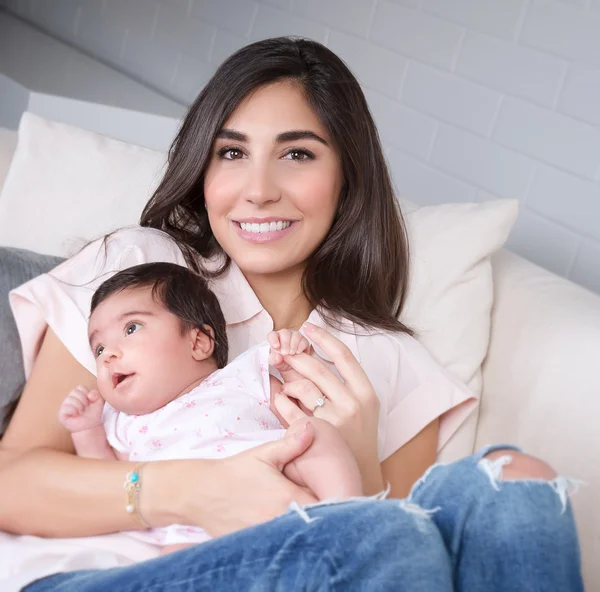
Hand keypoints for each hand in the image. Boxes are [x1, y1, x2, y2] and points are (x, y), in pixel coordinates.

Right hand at [58, 385, 104, 432]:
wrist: (91, 426)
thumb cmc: (93, 413)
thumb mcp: (99, 401)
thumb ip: (97, 394)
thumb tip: (89, 395)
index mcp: (77, 394)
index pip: (79, 387)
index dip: (86, 394)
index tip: (90, 401)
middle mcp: (69, 399)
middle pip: (74, 391)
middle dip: (83, 400)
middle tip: (85, 408)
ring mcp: (64, 406)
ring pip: (70, 399)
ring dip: (79, 406)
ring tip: (81, 412)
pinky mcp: (61, 414)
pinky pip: (66, 408)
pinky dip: (74, 411)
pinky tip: (76, 415)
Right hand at [155, 422, 318, 536]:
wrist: (200, 492)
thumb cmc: (235, 471)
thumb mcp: (264, 454)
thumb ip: (291, 444)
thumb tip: (312, 427)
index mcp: (287, 497)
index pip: (325, 506)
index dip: (334, 503)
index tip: (335, 495)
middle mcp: (279, 520)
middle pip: (313, 524)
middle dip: (322, 517)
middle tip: (328, 509)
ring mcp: (267, 535)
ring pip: (296, 535)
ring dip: (304, 528)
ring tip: (307, 517)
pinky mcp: (255, 544)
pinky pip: (279, 545)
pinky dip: (286, 538)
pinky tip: (287, 528)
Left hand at [267, 329, 310, 374]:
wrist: (293, 367)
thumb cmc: (282, 362)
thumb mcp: (276, 363)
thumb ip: (274, 360)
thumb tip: (277, 356)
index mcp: (275, 339)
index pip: (272, 335)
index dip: (273, 339)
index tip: (276, 346)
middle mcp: (285, 335)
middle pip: (284, 332)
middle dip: (285, 343)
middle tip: (285, 353)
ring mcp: (295, 337)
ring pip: (295, 334)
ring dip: (293, 344)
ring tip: (292, 354)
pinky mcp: (304, 341)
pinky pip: (304, 340)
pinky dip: (301, 346)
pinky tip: (298, 352)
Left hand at [271, 323, 382, 490]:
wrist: (357, 475)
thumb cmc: (356, 436)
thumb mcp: (362, 406)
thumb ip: (342, 383)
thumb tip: (312, 353)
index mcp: (366, 392)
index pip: (344, 355)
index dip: (324, 338)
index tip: (308, 327)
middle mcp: (353, 403)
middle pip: (317, 368)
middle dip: (295, 357)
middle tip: (282, 352)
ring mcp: (335, 420)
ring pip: (302, 387)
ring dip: (288, 381)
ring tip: (284, 382)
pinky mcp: (316, 434)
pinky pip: (290, 409)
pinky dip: (280, 400)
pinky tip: (278, 397)